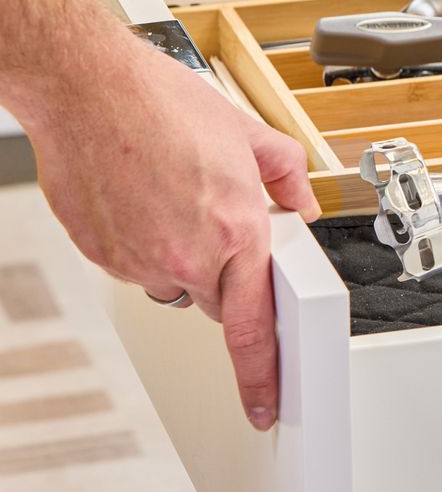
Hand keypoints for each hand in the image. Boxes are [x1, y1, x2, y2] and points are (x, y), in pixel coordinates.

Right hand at [27, 44, 319, 430]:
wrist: (89, 89)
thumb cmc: (163, 104)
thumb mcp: (252, 135)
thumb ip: (289, 178)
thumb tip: (302, 206)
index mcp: (237, 230)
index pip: (255, 327)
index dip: (263, 374)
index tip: (267, 402)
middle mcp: (189, 255)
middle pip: (220, 304)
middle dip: (228, 276)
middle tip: (217, 223)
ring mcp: (140, 259)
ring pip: (177, 283)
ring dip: (184, 255)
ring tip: (176, 195)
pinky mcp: (103, 255)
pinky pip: (138, 266)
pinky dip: (147, 242)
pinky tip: (144, 197)